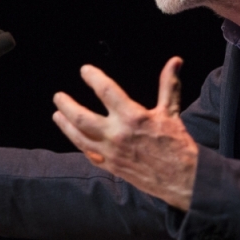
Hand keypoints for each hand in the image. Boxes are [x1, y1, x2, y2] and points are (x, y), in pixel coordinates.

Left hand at [52, 57, 197, 209]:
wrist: (182, 179)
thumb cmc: (177, 143)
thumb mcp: (171, 111)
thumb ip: (168, 85)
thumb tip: (175, 60)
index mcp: (133, 117)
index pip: (106, 91)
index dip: (93, 77)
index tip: (84, 70)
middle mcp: (117, 134)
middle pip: (81, 117)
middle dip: (66, 105)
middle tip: (58, 97)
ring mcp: (111, 153)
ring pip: (78, 137)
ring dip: (64, 125)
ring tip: (57, 115)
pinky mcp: (110, 167)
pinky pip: (88, 154)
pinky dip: (79, 144)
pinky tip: (74, 136)